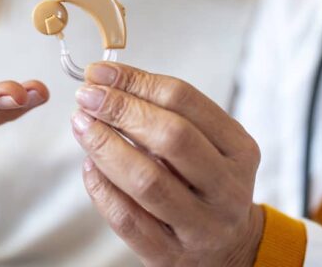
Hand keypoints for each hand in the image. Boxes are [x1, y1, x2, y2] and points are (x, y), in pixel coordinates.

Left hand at [70, 63, 262, 266]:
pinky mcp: (170, 255)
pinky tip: (89, 166)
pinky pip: (128, 219)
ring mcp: (200, 225)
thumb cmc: (207, 184)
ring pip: (146, 180)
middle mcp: (225, 188)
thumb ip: (167, 113)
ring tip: (82, 125)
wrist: (228, 249)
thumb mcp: (207, 144)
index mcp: (238, 149)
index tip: (100, 72)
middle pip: (170, 137)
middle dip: (120, 110)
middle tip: (87, 96)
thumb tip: (107, 81)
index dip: (136, 81)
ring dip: (106, 146)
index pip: (184, 100)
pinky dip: (102, 188)